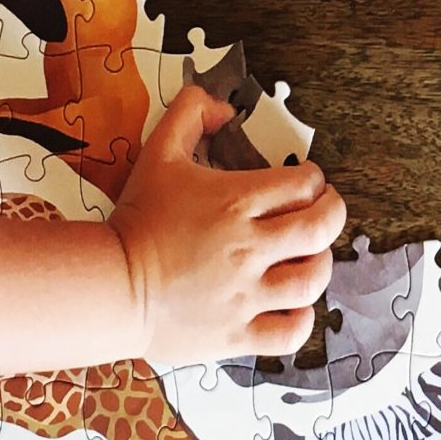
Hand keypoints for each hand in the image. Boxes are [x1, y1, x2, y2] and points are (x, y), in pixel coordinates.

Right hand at [107, 89, 346, 362]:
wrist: (108, 284)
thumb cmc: (137, 220)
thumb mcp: (157, 154)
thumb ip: (189, 115)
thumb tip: (221, 104)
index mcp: (234, 203)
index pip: (304, 184)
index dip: (314, 178)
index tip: (306, 182)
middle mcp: (246, 249)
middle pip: (321, 228)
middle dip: (332, 213)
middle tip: (324, 210)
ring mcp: (243, 296)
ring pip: (312, 280)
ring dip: (320, 264)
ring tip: (309, 256)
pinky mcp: (235, 335)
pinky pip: (290, 332)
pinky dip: (301, 319)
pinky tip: (292, 305)